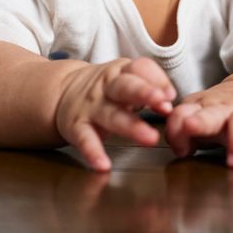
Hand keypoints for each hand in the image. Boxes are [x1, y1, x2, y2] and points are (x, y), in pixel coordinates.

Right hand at [55, 57, 175, 170]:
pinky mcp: (76, 126)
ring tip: (150, 138)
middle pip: (126, 87)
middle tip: (163, 104)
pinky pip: (85, 139)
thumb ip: (149, 87)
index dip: (157, 80)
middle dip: (145, 93)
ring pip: (111, 115)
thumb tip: (170, 101)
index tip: (170, 96)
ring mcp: (91, 107)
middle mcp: (106, 87)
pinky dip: (93, 152)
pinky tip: (103, 164)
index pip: (140, 68)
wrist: (61, 91)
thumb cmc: (104, 89)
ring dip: (131, 126)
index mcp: (121, 72)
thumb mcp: (125, 79)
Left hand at [164, 80, 232, 168]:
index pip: (182, 114)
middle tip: (192, 127)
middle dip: (200, 121)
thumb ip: (181, 131)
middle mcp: (223, 111)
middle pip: (210, 114)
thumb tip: (179, 149)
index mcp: (202, 108)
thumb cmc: (219, 112)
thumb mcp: (198, 115)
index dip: (176, 129)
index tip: (180, 150)